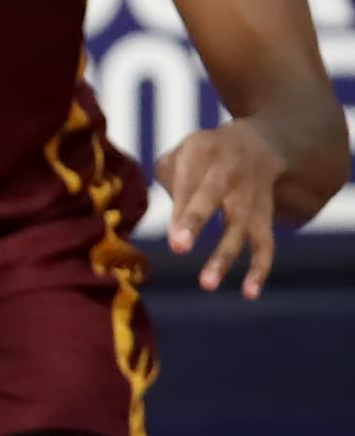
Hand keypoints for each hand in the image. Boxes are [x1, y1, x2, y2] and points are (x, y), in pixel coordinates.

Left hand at [157, 119, 290, 297]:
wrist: (258, 143)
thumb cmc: (203, 155)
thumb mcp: (182, 151)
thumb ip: (169, 178)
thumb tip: (175, 220)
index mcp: (202, 150)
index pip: (188, 181)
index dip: (181, 209)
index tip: (174, 239)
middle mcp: (229, 170)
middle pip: (212, 196)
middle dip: (196, 220)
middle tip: (179, 248)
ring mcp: (250, 193)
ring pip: (240, 225)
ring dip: (224, 254)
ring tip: (207, 284)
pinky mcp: (265, 213)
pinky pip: (266, 242)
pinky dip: (260, 267)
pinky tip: (248, 292)